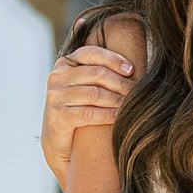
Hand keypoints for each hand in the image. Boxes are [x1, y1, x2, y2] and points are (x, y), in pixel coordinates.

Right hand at [41, 43, 133, 188]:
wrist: (59, 139)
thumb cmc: (79, 108)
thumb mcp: (84, 85)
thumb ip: (99, 71)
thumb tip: (129, 66)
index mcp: (65, 63)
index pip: (92, 53)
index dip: (113, 59)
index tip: (131, 70)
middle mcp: (57, 76)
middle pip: (96, 73)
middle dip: (120, 82)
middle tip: (136, 90)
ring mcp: (55, 96)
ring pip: (94, 94)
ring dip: (117, 99)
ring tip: (131, 103)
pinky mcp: (57, 116)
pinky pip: (89, 113)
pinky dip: (108, 114)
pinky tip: (120, 116)